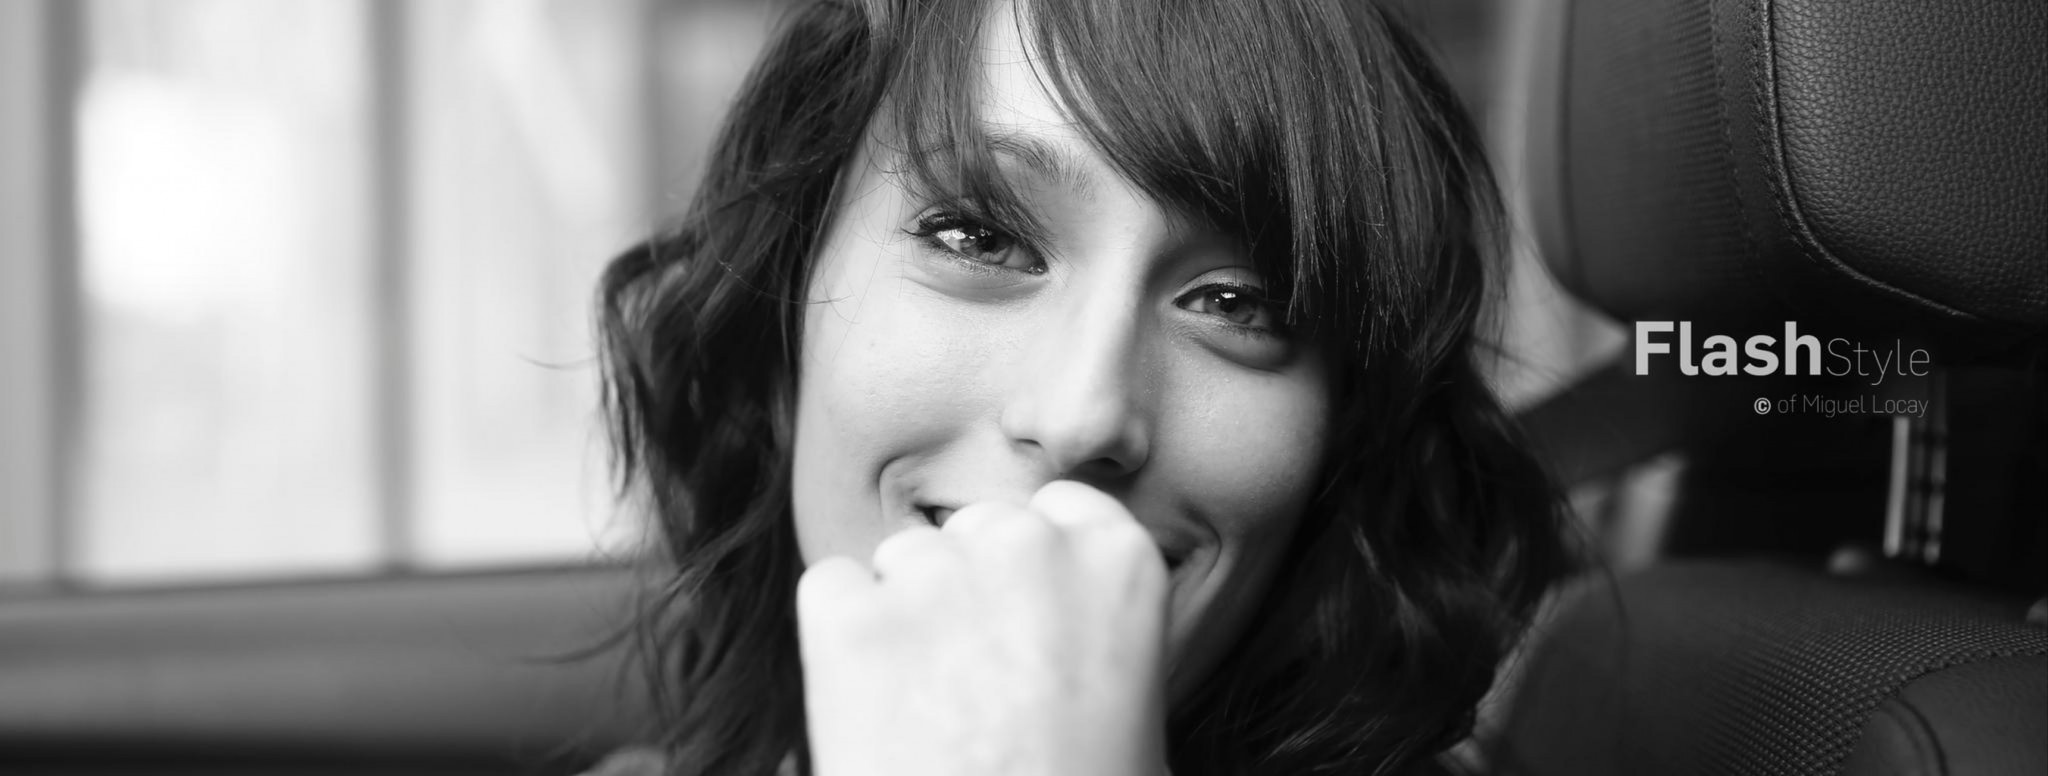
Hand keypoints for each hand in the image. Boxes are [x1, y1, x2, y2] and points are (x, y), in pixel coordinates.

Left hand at [797, 480, 1170, 775]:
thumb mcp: (1138, 722)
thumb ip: (1097, 635)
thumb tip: (1052, 630)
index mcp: (1119, 560)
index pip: (1058, 514)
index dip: (1031, 579)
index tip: (1028, 641)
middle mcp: (1028, 542)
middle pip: (972, 534)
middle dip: (963, 597)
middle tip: (974, 696)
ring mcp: (933, 573)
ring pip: (898, 561)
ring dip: (902, 622)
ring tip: (928, 720)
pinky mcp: (848, 614)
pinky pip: (831, 592)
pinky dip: (838, 644)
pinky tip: (874, 715)